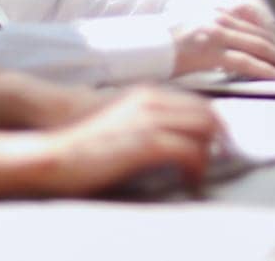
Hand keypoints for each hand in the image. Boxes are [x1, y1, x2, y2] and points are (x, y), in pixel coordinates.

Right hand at [38, 86, 219, 196]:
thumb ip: (146, 117)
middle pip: (207, 112)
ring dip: (210, 154)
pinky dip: (197, 167)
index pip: (197, 101)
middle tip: (218, 159)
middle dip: (219, 137)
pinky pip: (190, 151)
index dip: (213, 123)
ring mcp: (151, 120)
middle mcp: (153, 101)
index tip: (217, 143)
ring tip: (201, 173)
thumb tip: (170, 132)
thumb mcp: (120, 117)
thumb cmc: (83, 140)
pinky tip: (189, 181)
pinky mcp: (147, 143)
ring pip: (204, 129)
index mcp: (148, 93)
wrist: (55, 152)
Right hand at [171, 0, 274, 79]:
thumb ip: (217, 28)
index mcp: (217, 10)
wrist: (140, 44)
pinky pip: (244, 61)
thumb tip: (236, 39)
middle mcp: (219, 18)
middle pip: (262, 31)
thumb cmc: (164, 40)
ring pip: (258, 44)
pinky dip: (264, 68)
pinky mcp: (210, 52)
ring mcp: (216, 33)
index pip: (256, 14)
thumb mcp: (194, 25)